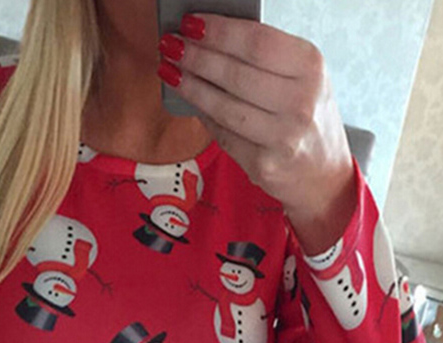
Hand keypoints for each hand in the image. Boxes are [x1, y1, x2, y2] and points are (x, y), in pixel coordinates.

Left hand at [157, 13, 355, 221]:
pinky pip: (223, 134)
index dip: (219, 31)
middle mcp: (300, 100)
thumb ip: (263, 59)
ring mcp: (282, 136)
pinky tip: (187, 100)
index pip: (258, 42)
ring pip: (224, 107)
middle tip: (169, 44)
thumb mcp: (298, 77)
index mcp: (310, 66)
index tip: (189, 22)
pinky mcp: (264, 164)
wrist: (322, 170)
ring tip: (169, 70)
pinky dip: (202, 115)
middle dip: (196, 57)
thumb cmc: (302, 113)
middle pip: (236, 74)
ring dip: (191, 86)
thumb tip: (208, 38)